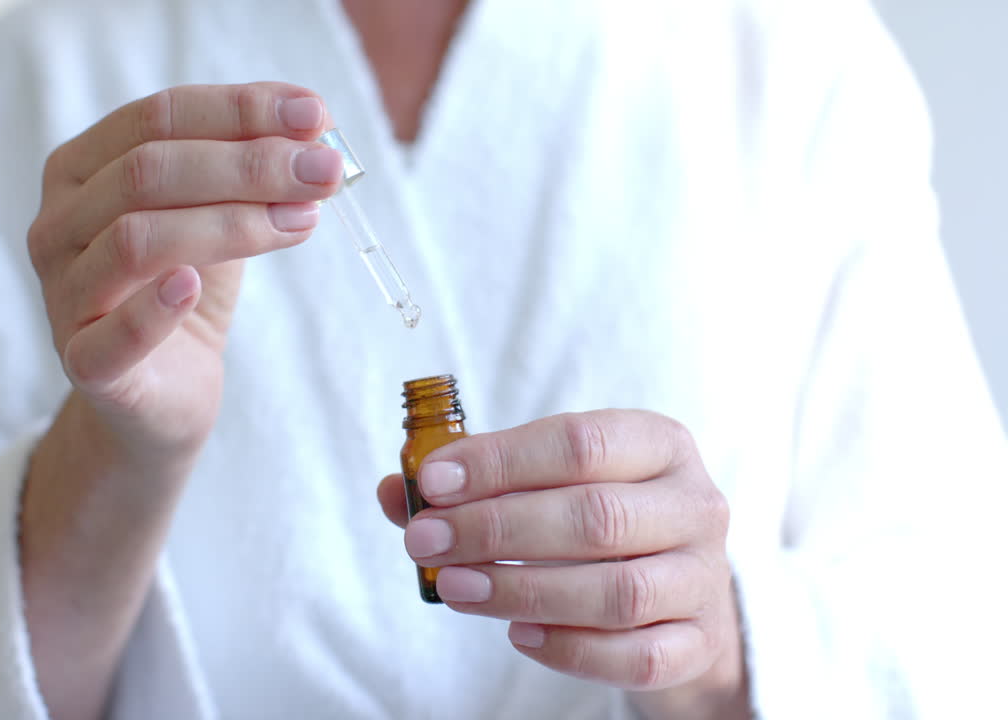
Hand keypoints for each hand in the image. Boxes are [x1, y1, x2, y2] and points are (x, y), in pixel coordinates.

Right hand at [27, 82, 341, 459]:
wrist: (162, 395)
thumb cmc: (188, 291)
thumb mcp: (218, 215)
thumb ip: (249, 168)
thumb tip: (315, 124)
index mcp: (79, 170)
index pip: (156, 117)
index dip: (238, 110)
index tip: (314, 116)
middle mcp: (57, 225)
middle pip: (146, 171)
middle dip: (248, 164)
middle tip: (325, 170)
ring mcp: (63, 295)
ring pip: (136, 240)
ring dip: (231, 224)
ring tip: (303, 220)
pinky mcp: (85, 365)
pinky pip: (111, 336)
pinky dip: (153, 308)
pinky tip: (194, 286)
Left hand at [377, 410, 750, 719]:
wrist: (677, 593)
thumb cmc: (596, 523)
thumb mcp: (547, 484)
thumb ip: (476, 485)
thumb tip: (396, 492)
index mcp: (658, 443)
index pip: (580, 442)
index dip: (501, 461)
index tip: (433, 481)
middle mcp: (694, 505)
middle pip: (597, 517)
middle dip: (497, 529)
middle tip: (427, 542)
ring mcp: (703, 578)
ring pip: (617, 592)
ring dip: (521, 591)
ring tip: (456, 589)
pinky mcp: (699, 643)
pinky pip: (636, 656)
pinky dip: (569, 649)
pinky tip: (517, 635)